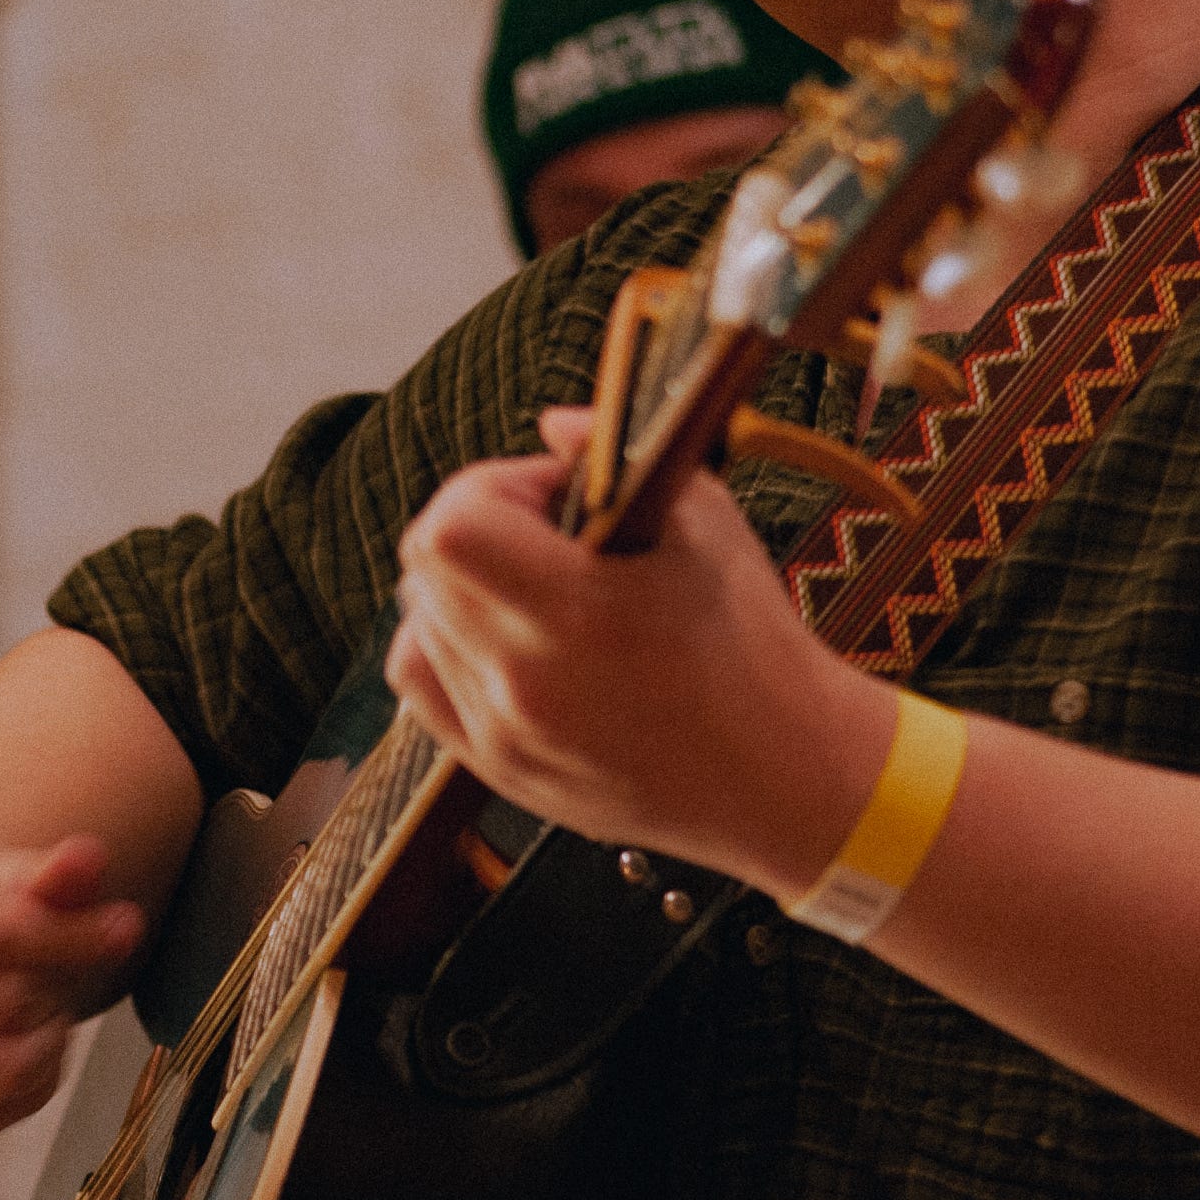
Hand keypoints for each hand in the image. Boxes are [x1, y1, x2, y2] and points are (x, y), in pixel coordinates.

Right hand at [0, 834, 148, 1143]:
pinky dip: (40, 1077)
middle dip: (54, 983)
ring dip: (50, 1035)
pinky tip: (29, 1038)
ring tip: (51, 1002)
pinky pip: (4, 1112)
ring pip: (0, 1067)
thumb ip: (48, 871)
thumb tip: (91, 860)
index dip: (69, 936)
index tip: (128, 927)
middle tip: (67, 966)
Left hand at [383, 407, 878, 892]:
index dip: (496, 487)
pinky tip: (506, 637)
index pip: (454, 523)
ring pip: (418, 622)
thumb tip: (552, 426)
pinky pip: (423, 687)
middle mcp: (524, 679)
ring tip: (537, 590)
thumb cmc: (754, 644)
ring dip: (462, 586)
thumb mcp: (707, 522)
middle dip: (479, 524)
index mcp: (576, 612)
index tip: (553, 495)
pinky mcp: (501, 769)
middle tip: (547, 533)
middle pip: (424, 565)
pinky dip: (447, 647)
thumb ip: (617, 458)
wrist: (781, 773)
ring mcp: (504, 732)